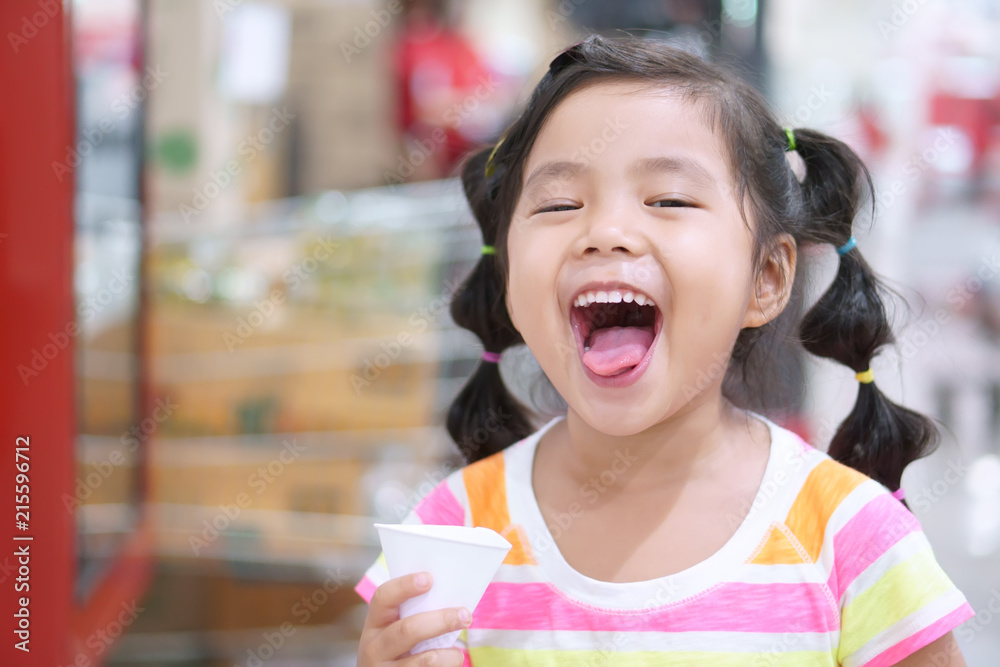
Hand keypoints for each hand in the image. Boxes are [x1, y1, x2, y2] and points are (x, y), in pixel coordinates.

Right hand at [357, 571, 471, 665]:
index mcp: (375, 624)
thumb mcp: (394, 630)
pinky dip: (447, 666)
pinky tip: (451, 662)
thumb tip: (449, 594)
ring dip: (449, 654)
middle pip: (408, 630)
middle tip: (464, 615)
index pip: (383, 597)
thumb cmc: (398, 649)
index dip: (404, 586)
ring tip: (458, 653)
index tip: (429, 579)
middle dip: (440, 621)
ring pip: (425, 659)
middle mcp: (374, 647)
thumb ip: (412, 614)